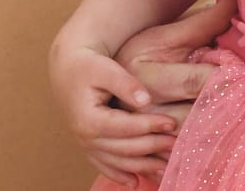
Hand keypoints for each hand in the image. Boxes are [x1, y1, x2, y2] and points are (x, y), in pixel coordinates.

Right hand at [48, 0, 230, 187]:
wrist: (68, 70)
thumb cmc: (88, 65)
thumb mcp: (105, 68)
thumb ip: (125, 84)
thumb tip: (145, 100)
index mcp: (89, 119)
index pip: (125, 127)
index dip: (149, 126)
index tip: (171, 123)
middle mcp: (85, 137)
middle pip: (124, 149)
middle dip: (152, 147)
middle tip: (177, 144)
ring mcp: (86, 145)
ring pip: (117, 162)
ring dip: (142, 167)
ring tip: (166, 168)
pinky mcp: (89, 146)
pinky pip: (105, 165)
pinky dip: (120, 175)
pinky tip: (136, 182)